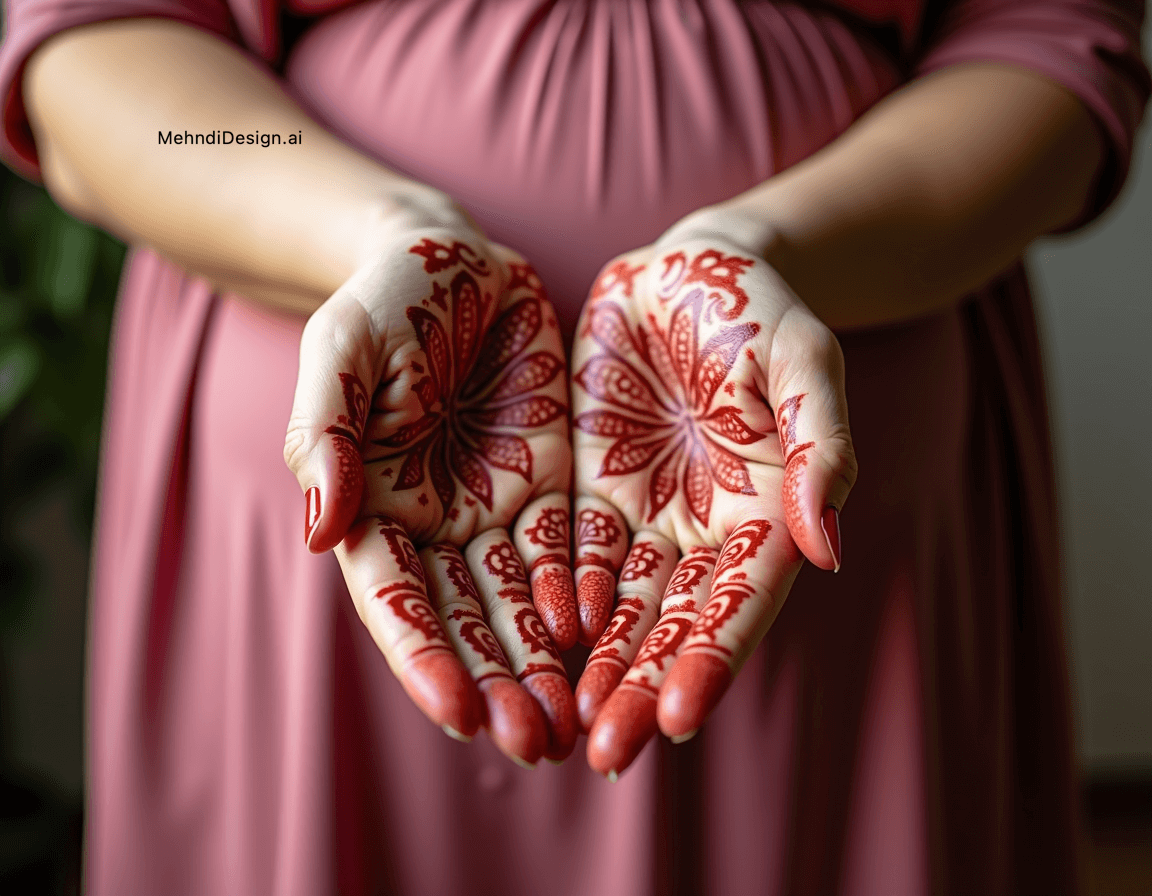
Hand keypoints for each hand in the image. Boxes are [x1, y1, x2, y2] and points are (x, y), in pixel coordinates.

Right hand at [284, 198, 577, 764]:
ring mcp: (493, 507)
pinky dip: (583, 599)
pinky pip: (569, 551)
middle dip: (498, 682)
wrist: (454, 258)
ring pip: (520, 601)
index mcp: (371, 504)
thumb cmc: (384, 299)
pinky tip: (605, 642)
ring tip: (574, 723)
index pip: (397, 598)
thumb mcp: (342, 350)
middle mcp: (433, 523)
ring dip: (543, 663)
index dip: (425, 657)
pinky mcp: (548, 484)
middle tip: (536, 744)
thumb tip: (318, 530)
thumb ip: (325, 433)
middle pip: (465, 619)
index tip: (461, 714)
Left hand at [569, 223, 856, 776]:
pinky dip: (563, 599)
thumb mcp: (804, 360)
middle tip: (610, 752)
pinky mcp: (595, 490)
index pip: (740, 601)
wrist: (689, 267)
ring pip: (623, 605)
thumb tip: (829, 548)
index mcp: (769, 511)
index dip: (711, 659)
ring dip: (600, 665)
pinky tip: (542, 642)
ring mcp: (648, 513)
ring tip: (573, 724)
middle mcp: (707, 529)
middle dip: (644, 686)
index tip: (679, 718)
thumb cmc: (760, 308)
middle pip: (676, 623)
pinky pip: (576, 554)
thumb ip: (821, 445)